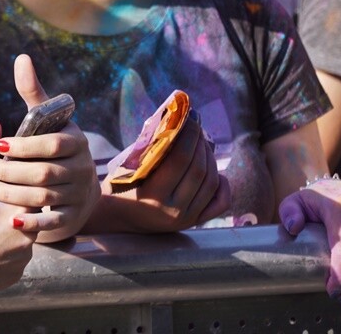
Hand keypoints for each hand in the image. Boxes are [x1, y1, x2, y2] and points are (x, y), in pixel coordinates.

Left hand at [0, 55, 99, 241]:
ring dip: (12, 194)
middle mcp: (83, 169)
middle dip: (10, 170)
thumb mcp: (45, 119)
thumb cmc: (51, 146)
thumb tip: (21, 58)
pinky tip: (11, 221)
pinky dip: (33, 223)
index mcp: (76, 142)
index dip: (25, 146)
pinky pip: (53, 222)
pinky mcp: (73, 218)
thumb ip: (33, 92)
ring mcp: (79, 195)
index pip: (51, 145)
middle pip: (44, 172)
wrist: (78, 188)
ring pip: (43, 197)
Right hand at [0, 116, 35, 303]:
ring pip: (26, 231)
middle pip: (32, 207)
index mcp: (14, 205)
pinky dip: (7, 247)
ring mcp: (23, 257)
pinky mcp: (17, 273)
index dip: (19, 177)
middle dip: (15, 200)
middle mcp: (26, 233)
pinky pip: (18, 254)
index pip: (33, 182)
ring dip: (12, 223)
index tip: (4, 177)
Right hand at [96, 116, 229, 232]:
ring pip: (211, 182)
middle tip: (195, 127)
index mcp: (153, 196)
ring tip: (201, 143)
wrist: (118, 219)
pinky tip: (214, 169)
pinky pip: (220, 202)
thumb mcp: (128, 167)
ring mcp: (186, 219)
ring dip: (210, 157)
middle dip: (200, 142)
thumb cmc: (118, 186)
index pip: (181, 159)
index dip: (189, 135)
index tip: (189, 117)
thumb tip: (176, 121)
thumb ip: (152, 148)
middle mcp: (173, 211)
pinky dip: (222, 183)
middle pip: (198, 169)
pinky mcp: (194, 222)